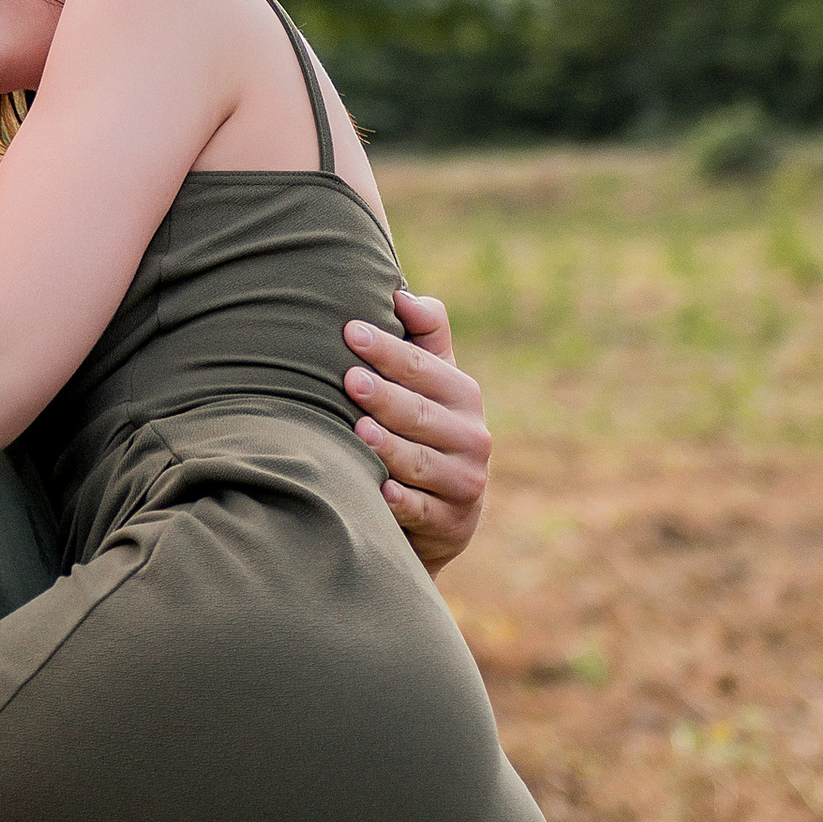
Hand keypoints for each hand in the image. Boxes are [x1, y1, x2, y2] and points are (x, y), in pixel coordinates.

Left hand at [345, 291, 492, 577]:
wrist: (439, 514)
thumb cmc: (423, 430)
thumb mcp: (431, 384)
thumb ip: (424, 335)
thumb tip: (401, 295)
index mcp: (464, 395)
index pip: (424, 367)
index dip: (388, 349)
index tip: (350, 331)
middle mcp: (473, 438)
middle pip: (421, 413)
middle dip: (386, 395)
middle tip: (349, 379)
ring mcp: (465, 484)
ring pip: (421, 462)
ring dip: (390, 447)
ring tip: (358, 430)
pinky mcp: (452, 526)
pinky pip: (423, 511)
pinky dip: (403, 502)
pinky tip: (380, 490)